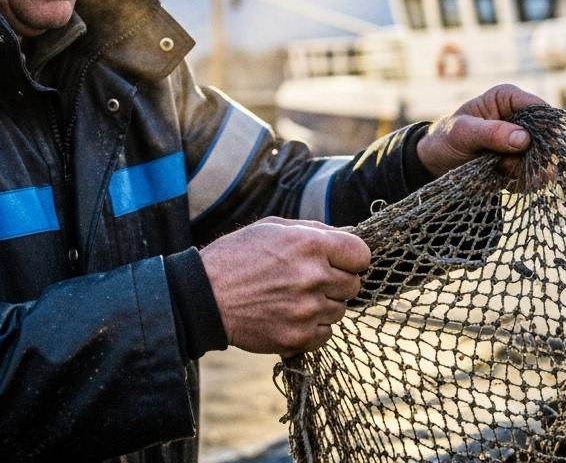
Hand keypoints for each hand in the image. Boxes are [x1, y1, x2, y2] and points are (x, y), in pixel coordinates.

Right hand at [199, 217, 369, 354]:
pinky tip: (290, 317)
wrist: (204, 298)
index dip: (352, 258)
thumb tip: (347, 237)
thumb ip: (314, 230)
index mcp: (309, 244)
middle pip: (354, 285)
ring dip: (323, 305)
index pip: (362, 255)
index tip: (340, 262)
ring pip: (339, 310)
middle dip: (336, 282)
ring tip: (293, 299)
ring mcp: (307, 310)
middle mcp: (313, 277)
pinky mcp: (298, 337)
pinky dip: (313, 328)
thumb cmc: (237, 257)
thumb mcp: (272, 228)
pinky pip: (326, 334)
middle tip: (309, 281)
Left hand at [415, 84, 548, 177]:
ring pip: (544, 158)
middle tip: (507, 164)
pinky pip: (536, 175)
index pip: (539, 109)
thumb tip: (524, 138)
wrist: (437, 164)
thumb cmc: (446, 139)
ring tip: (500, 169)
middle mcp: (521, 118)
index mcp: (507, 99)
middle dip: (532, 154)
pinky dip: (523, 180)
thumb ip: (491, 133)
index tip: (527, 146)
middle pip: (547, 136)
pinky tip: (502, 178)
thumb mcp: (462, 133)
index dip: (542, 128)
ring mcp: (524, 141)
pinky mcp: (523, 162)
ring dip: (525, 169)